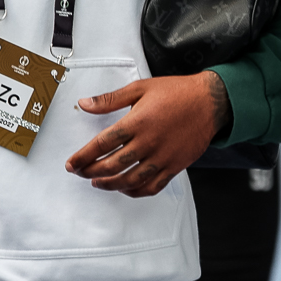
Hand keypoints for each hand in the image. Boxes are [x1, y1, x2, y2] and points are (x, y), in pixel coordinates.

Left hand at [66, 72, 230, 197]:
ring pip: (130, 180)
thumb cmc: (176, 92)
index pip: (102, 144)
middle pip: (113, 165)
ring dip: (110, 184)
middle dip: (91, 172)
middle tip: (79, 173)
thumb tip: (84, 104)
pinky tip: (124, 189)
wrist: (209, 102)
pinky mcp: (174, 166)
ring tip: (97, 183)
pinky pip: (152, 187)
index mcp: (137, 122)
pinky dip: (135, 192)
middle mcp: (148, 142)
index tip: (71, 164)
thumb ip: (110, 99)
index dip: (83, 156)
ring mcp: (162, 157)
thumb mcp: (140, 88)